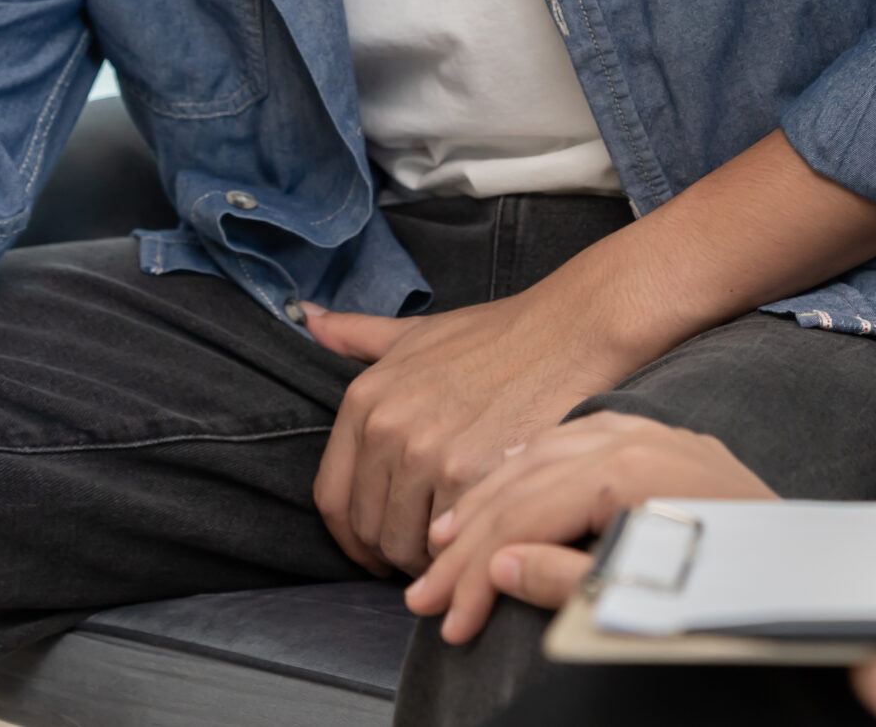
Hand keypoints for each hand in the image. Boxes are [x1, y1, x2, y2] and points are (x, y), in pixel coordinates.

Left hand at [304, 293, 647, 578]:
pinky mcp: (469, 476)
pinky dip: (460, 552)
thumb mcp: (416, 333)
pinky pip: (448, 542)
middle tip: (425, 548)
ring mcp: (426, 454)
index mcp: (366, 399)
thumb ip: (358, 335)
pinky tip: (480, 538)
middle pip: (368, 529)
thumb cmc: (496, 337)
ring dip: (427, 558)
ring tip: (455, 545)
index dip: (348, 537)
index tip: (369, 550)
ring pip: (404, 545)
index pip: (331, 498)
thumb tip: (309, 316)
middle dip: (391, 550)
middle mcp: (387, 428)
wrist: (566, 333)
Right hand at [401, 412, 774, 642]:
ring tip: (448, 540)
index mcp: (626, 472)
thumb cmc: (741, 588)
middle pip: (522, 484)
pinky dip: (533, 464)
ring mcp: (648, 431)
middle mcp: (631, 438)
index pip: (522, 520)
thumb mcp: (650, 598)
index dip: (473, 574)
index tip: (445, 616)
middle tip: (426, 593)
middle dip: (468, 544)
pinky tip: (507, 480)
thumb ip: (570, 581)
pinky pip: (577, 438)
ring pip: (543, 453)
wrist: (818, 568)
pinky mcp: (661, 438)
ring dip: (491, 498)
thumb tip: (497, 570)